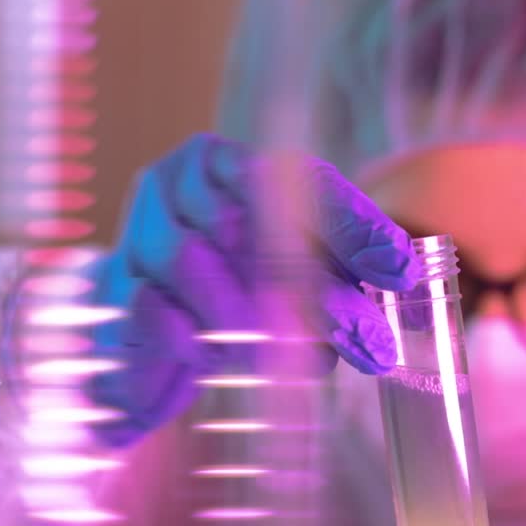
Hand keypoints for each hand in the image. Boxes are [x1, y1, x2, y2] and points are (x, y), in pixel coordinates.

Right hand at [87, 134, 419, 446]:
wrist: (141, 336)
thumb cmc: (229, 291)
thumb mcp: (293, 271)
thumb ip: (340, 269)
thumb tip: (411, 281)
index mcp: (226, 163)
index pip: (296, 178)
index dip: (351, 225)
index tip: (399, 272)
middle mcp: (177, 184)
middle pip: (249, 219)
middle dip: (316, 288)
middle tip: (370, 342)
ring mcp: (136, 233)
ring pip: (189, 258)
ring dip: (251, 314)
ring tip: (306, 362)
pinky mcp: (114, 292)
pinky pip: (151, 308)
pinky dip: (195, 338)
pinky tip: (222, 359)